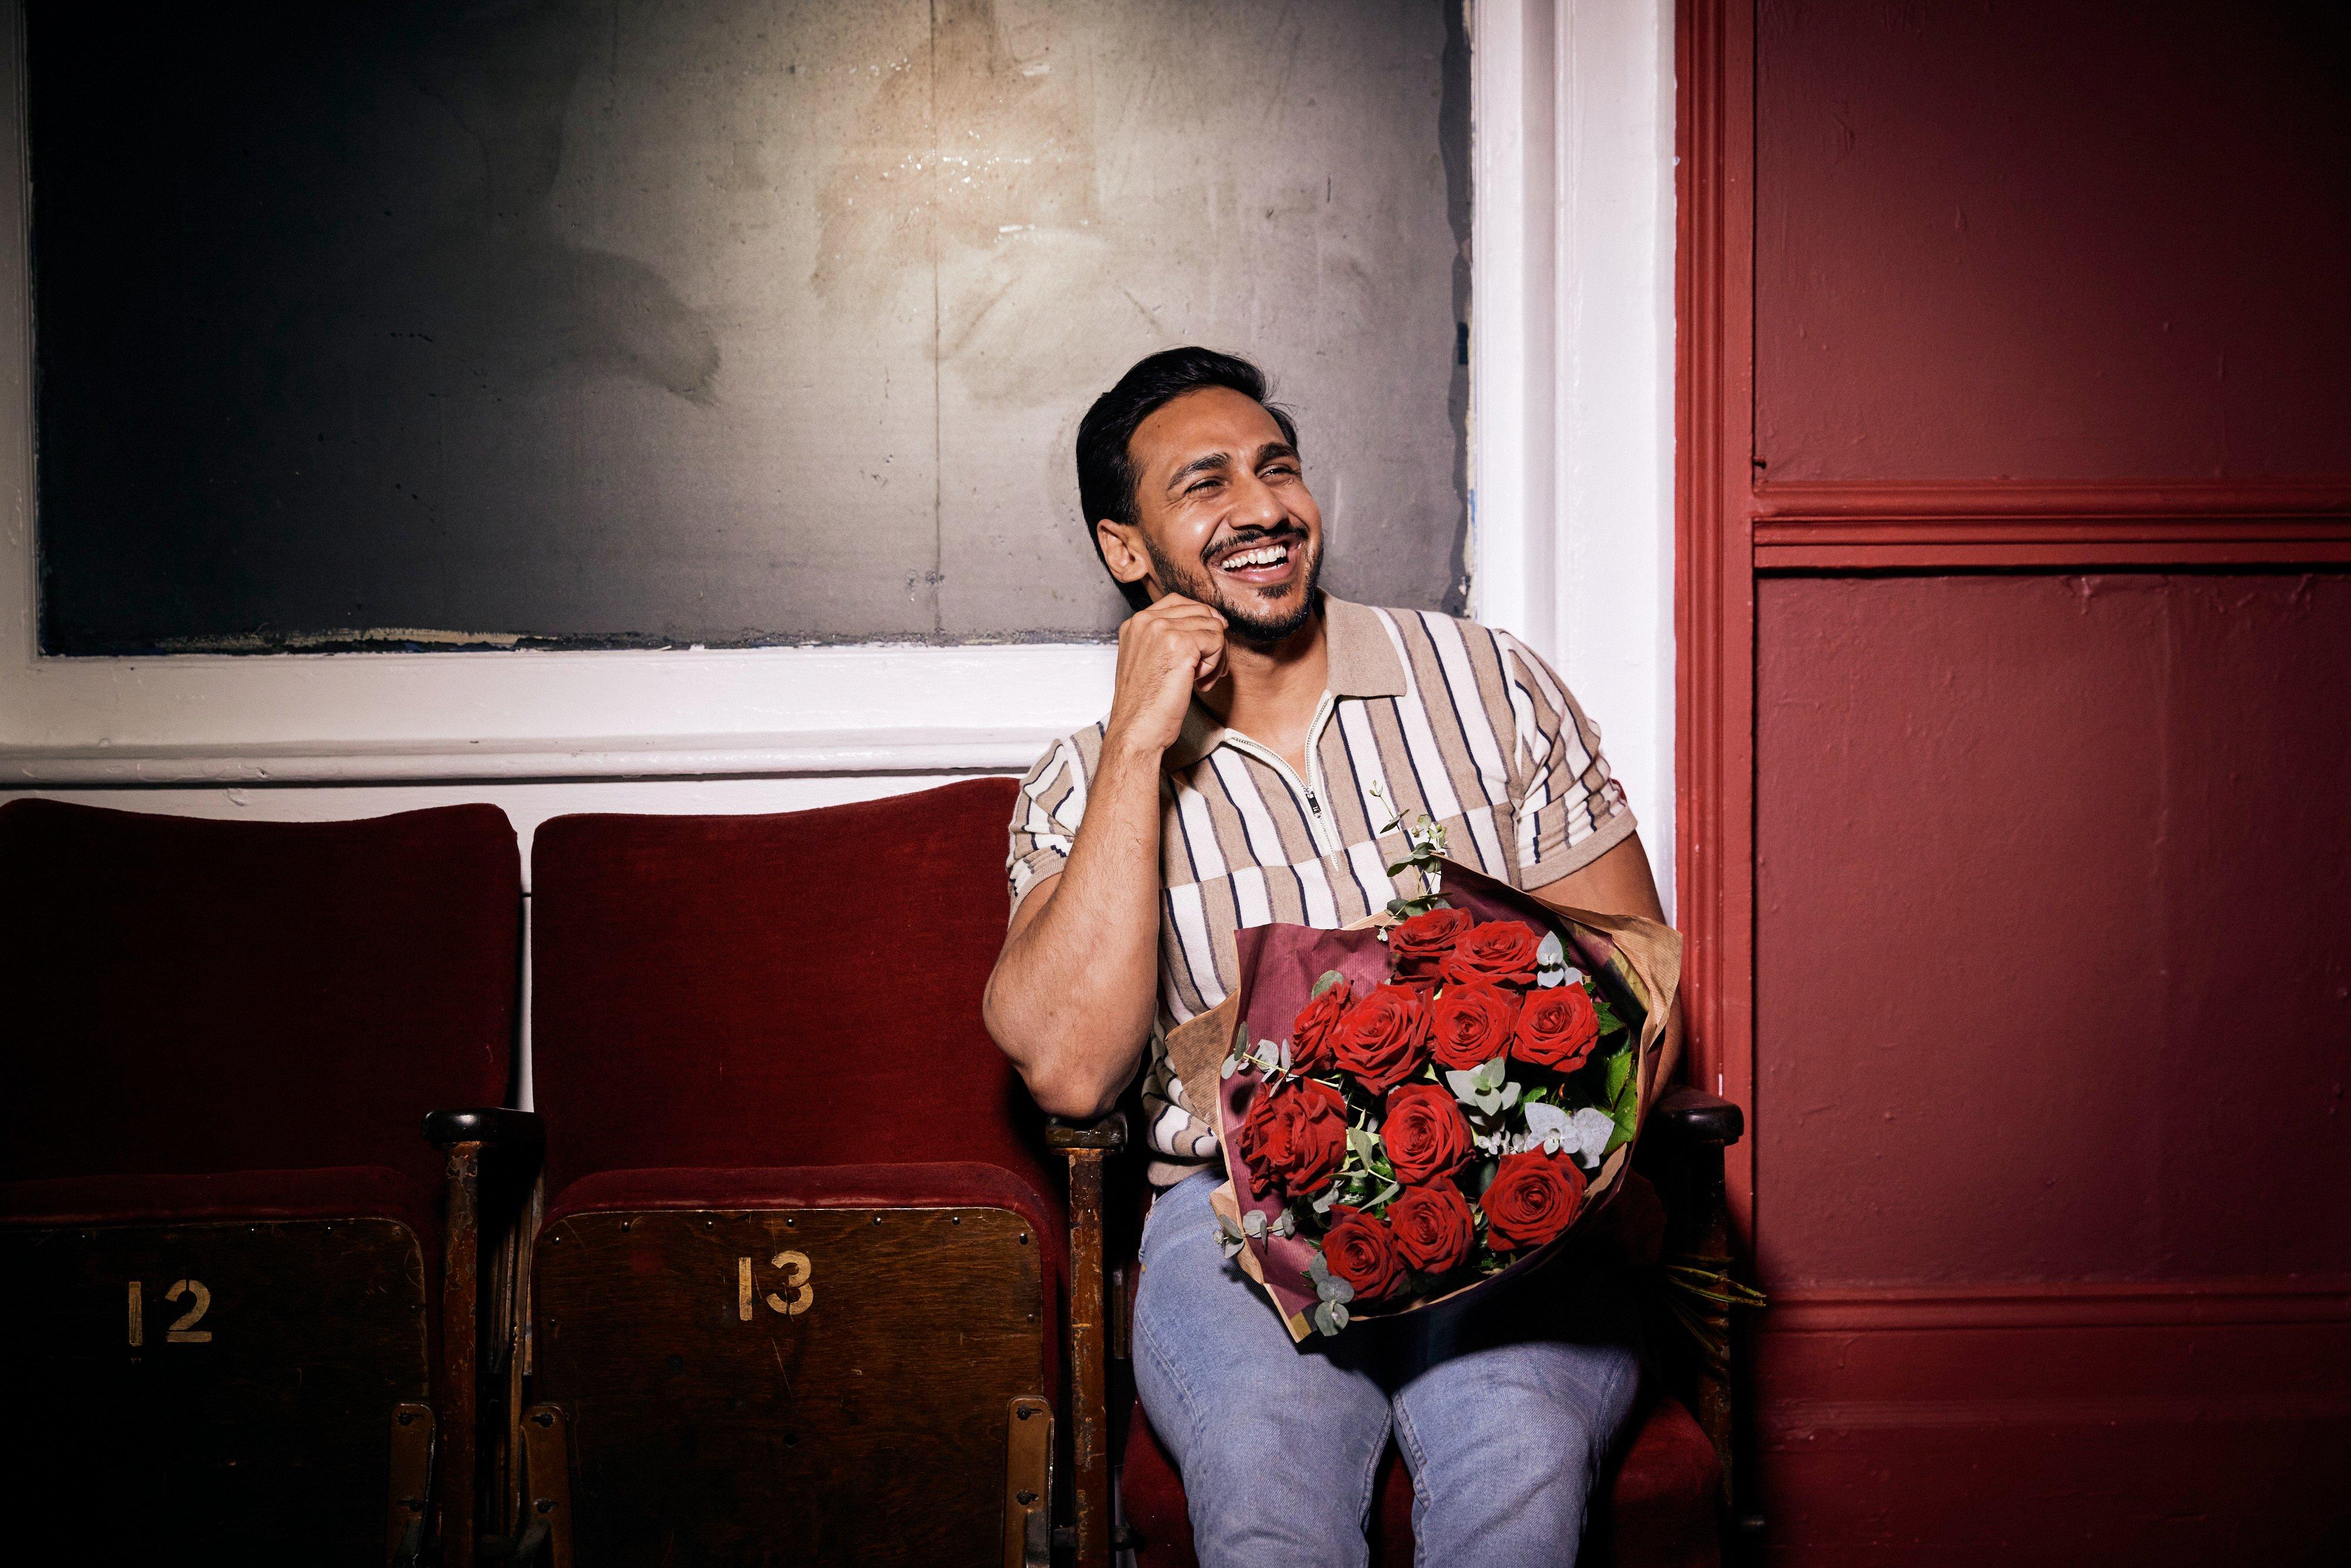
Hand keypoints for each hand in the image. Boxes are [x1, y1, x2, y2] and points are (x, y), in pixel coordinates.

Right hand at [1104, 594, 1227, 758]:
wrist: (1136, 731)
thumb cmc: (1145, 705)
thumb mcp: (1148, 661)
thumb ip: (1167, 639)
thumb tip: (1213, 622)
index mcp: (1136, 623)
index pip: (1180, 602)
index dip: (1201, 621)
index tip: (1209, 644)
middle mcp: (1146, 620)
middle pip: (1201, 612)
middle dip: (1211, 641)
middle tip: (1206, 672)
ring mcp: (1161, 629)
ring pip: (1213, 626)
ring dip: (1215, 656)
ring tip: (1200, 680)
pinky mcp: (1180, 643)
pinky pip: (1217, 641)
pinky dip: (1216, 665)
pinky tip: (1199, 684)